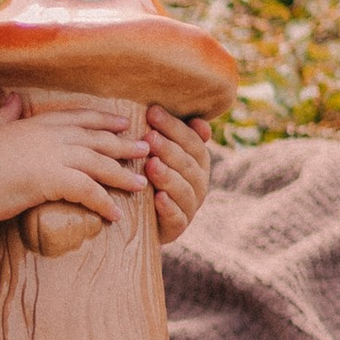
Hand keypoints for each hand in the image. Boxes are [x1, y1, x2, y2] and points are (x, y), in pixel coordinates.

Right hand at [0, 94, 153, 245]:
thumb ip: (3, 114)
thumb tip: (14, 98)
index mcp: (34, 123)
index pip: (77, 117)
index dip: (101, 119)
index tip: (121, 122)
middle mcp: (48, 136)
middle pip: (96, 138)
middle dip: (123, 144)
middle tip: (146, 148)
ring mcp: (51, 156)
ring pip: (99, 163)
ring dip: (122, 174)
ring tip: (142, 184)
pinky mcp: (51, 180)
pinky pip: (88, 191)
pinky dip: (104, 202)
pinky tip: (116, 215)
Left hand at [144, 107, 212, 245]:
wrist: (140, 222)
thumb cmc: (150, 177)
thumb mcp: (161, 155)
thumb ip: (176, 137)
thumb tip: (199, 121)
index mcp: (198, 162)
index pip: (192, 141)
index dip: (174, 127)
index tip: (152, 112)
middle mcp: (199, 183)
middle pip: (187, 163)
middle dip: (168, 148)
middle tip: (149, 136)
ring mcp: (190, 206)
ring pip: (183, 189)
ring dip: (168, 176)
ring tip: (151, 164)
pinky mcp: (177, 228)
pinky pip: (176, 217)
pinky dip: (168, 207)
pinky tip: (158, 197)